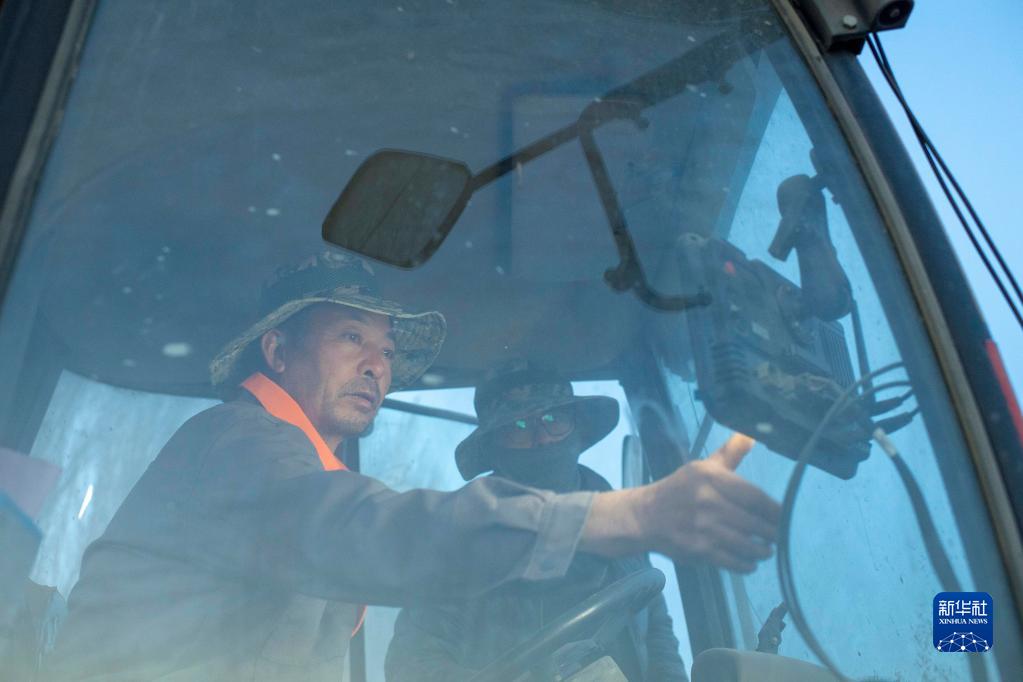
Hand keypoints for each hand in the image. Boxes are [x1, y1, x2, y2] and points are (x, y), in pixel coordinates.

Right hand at [645, 433, 778, 571]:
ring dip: (762, 551)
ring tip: (766, 549)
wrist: (644, 516)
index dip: (775, 510)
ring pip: (748, 546)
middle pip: (756, 524)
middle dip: (772, 533)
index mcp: (711, 479)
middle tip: (778, 535)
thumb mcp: (701, 468)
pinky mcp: (699, 550)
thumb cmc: (678, 490)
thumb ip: (729, 454)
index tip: (786, 516)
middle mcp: (709, 503)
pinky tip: (749, 561)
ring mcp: (704, 529)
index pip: (755, 497)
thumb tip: (750, 436)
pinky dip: (746, 564)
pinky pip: (733, 562)